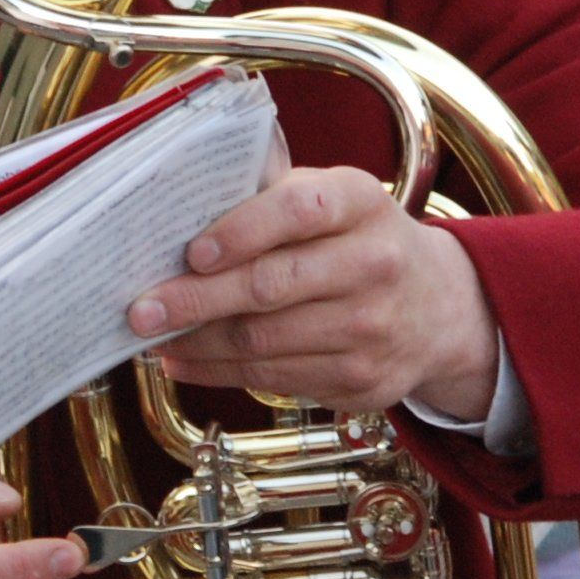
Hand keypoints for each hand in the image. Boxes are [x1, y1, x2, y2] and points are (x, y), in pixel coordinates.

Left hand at [125, 165, 499, 418]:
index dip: (242, 231)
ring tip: (152, 336)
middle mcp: (375, 265)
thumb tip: (176, 216)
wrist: (438, 308)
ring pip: (264, 342)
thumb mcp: (333, 200)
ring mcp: (371, 328)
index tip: (192, 252)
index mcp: (362, 203)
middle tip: (141, 309)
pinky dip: (219, 372)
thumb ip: (269, 198)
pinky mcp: (361, 381)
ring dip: (197, 343)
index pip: (300, 210)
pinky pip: (273, 379)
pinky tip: (186, 361)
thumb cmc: (356, 241)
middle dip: (195, 300)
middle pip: (271, 286)